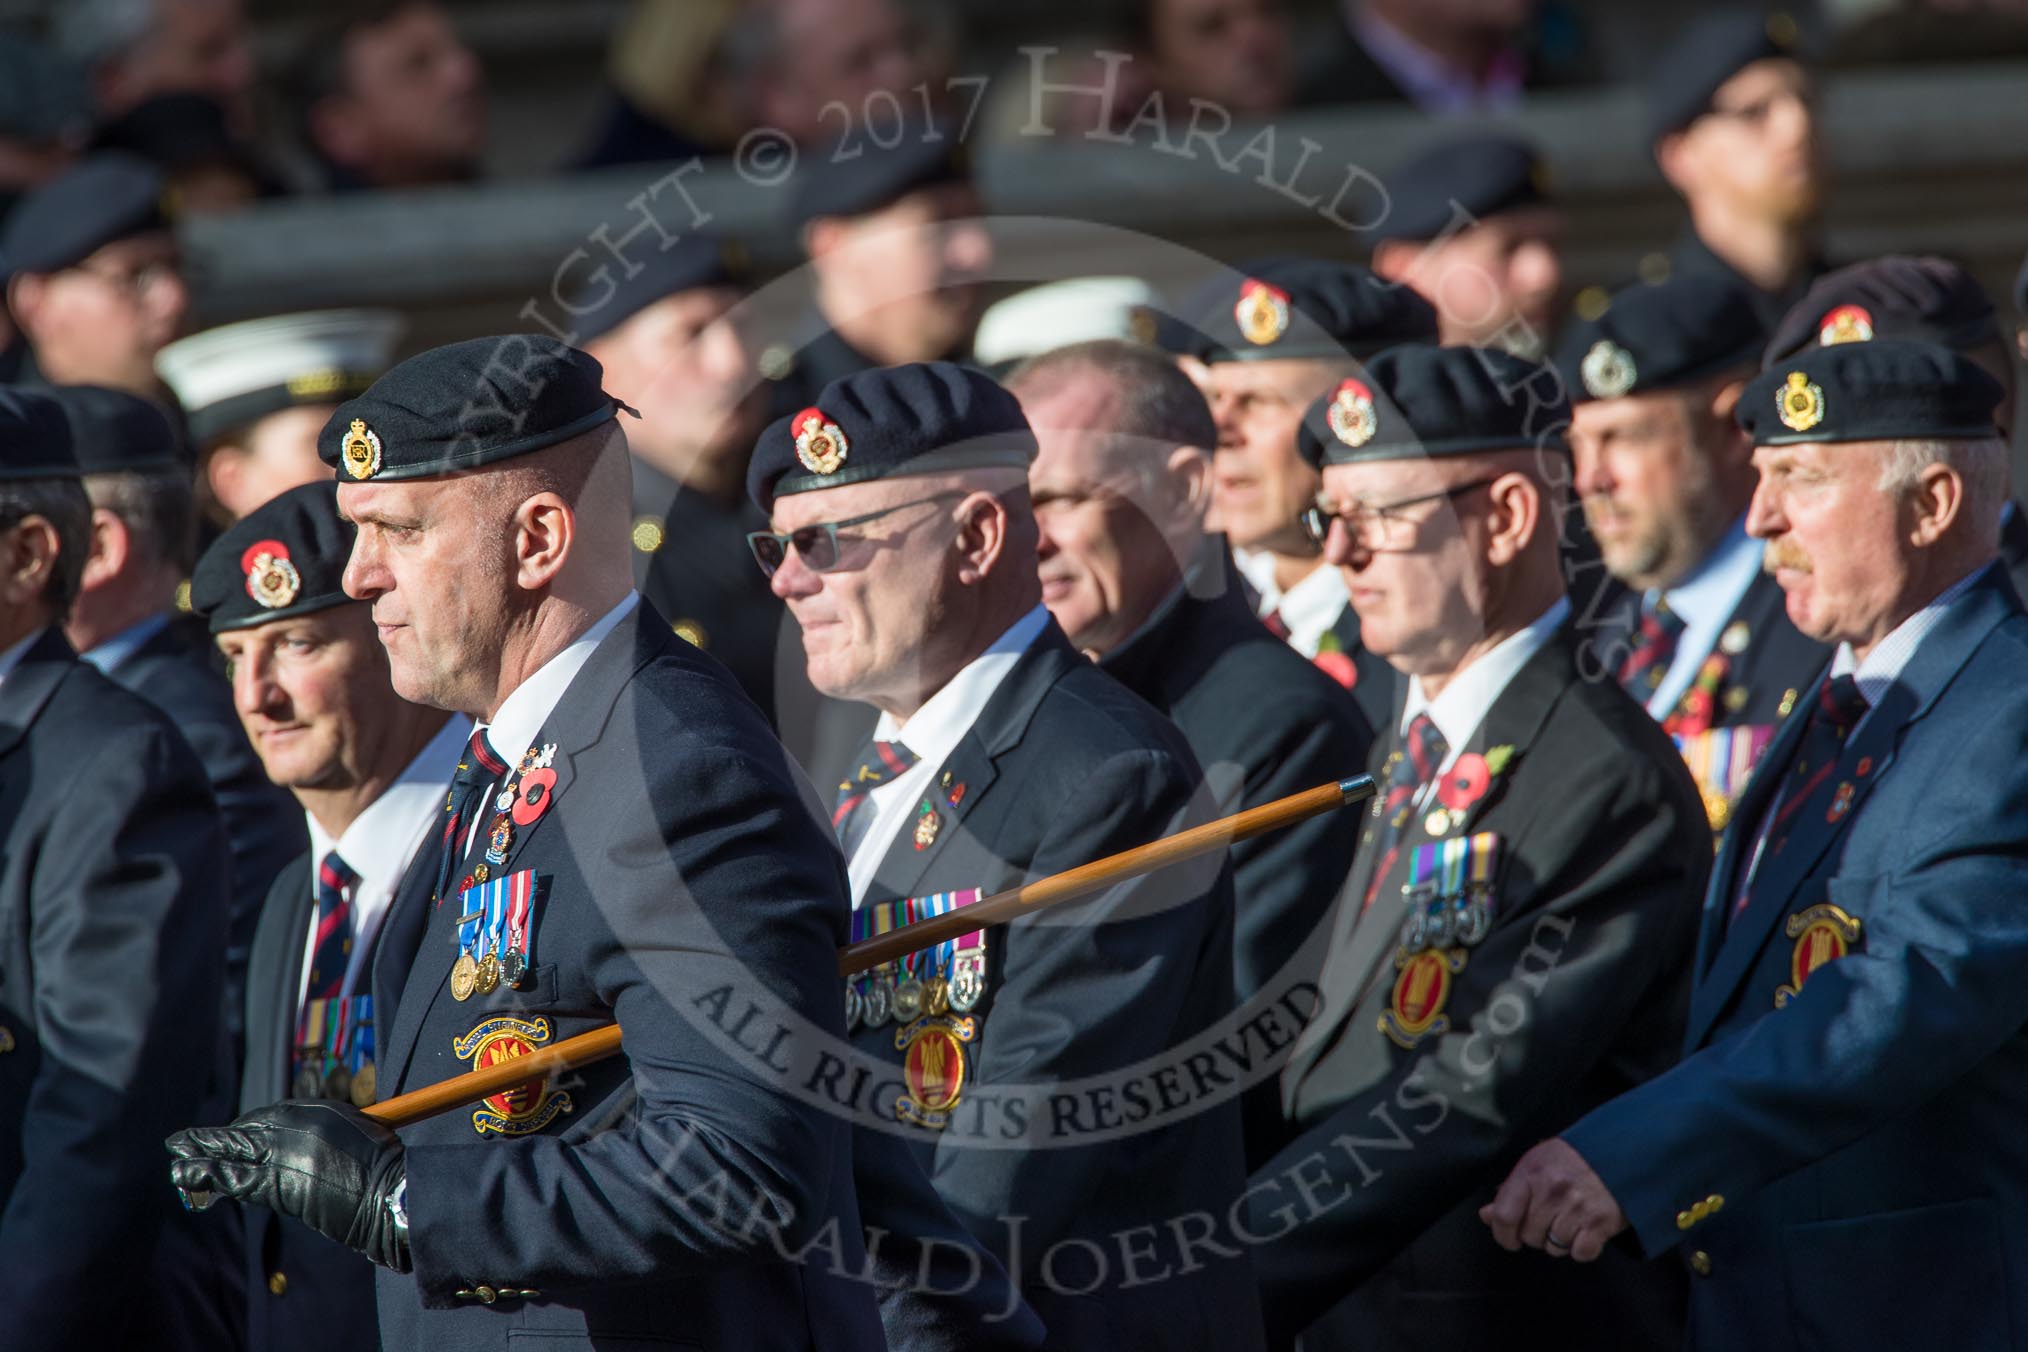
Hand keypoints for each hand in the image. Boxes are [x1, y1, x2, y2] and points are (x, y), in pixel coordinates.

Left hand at [167, 1100, 411, 1270]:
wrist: (386, 1192)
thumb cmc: (378, 1163)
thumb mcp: (351, 1128)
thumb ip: (317, 1130)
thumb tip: (294, 1143)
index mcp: (312, 1110)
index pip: (265, 1117)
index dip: (242, 1129)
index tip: (229, 1138)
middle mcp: (292, 1127)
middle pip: (242, 1131)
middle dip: (210, 1138)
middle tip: (180, 1141)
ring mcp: (282, 1154)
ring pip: (231, 1152)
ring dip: (199, 1155)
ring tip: (176, 1157)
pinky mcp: (276, 1184)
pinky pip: (235, 1178)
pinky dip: (208, 1175)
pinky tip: (187, 1174)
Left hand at [1479, 1137, 1626, 1261]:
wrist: (1623, 1151)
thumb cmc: (1574, 1159)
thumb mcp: (1537, 1163)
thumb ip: (1511, 1191)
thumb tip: (1487, 1216)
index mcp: (1531, 1172)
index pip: (1504, 1216)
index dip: (1503, 1234)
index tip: (1510, 1239)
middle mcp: (1552, 1190)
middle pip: (1530, 1236)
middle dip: (1535, 1235)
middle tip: (1550, 1220)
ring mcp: (1577, 1207)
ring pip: (1554, 1247)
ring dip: (1559, 1242)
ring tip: (1570, 1221)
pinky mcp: (1601, 1223)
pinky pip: (1580, 1254)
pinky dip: (1582, 1249)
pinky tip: (1586, 1231)